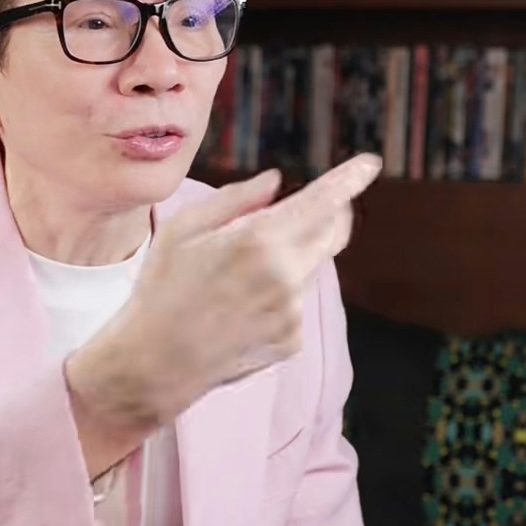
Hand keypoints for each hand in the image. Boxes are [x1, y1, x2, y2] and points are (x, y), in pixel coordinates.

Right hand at [77, 153, 381, 431]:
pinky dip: (278, 296)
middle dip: (333, 212)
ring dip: (290, 259)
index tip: (370, 163)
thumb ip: (236, 198)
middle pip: (333, 233)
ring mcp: (292, 312)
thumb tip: (276, 181)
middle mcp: (285, 276)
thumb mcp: (183, 229)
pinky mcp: (291, 339)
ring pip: (308, 269)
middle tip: (317, 203)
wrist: (155, 363)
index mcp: (258, 241)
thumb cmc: (161, 289)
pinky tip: (238, 310)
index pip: (322, 202)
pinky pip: (295, 304)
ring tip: (236, 279)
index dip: (350, 179)